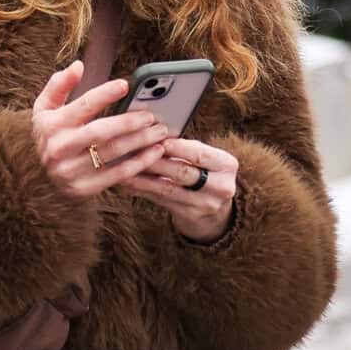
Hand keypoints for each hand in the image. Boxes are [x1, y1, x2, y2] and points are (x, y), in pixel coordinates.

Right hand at [32, 59, 173, 199]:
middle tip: (152, 116)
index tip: (126, 85)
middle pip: (101, 131)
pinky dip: (139, 163)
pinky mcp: (83, 188)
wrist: (40, 176)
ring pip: (112, 153)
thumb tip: (78, 65)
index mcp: (51, 124)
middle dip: (130, 122)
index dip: (105, 94)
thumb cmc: (50, 135)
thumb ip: (59, 84)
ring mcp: (71, 170)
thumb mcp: (44, 108)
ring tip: (159, 132)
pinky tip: (155, 153)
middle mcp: (59, 147)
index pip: (83, 105)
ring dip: (140, 141)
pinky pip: (117, 175)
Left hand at [115, 138, 239, 240]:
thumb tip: (153, 133)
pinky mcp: (190, 216)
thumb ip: (187, 148)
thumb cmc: (206, 174)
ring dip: (143, 178)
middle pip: (182, 172)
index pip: (199, 154)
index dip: (176, 146)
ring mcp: (206, 205)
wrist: (216, 212)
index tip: (154, 138)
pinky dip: (143, 190)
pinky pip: (161, 201)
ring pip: (168, 189)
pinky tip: (128, 184)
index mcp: (227, 165)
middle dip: (155, 161)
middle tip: (132, 151)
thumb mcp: (207, 160)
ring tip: (123, 168)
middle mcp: (221, 187)